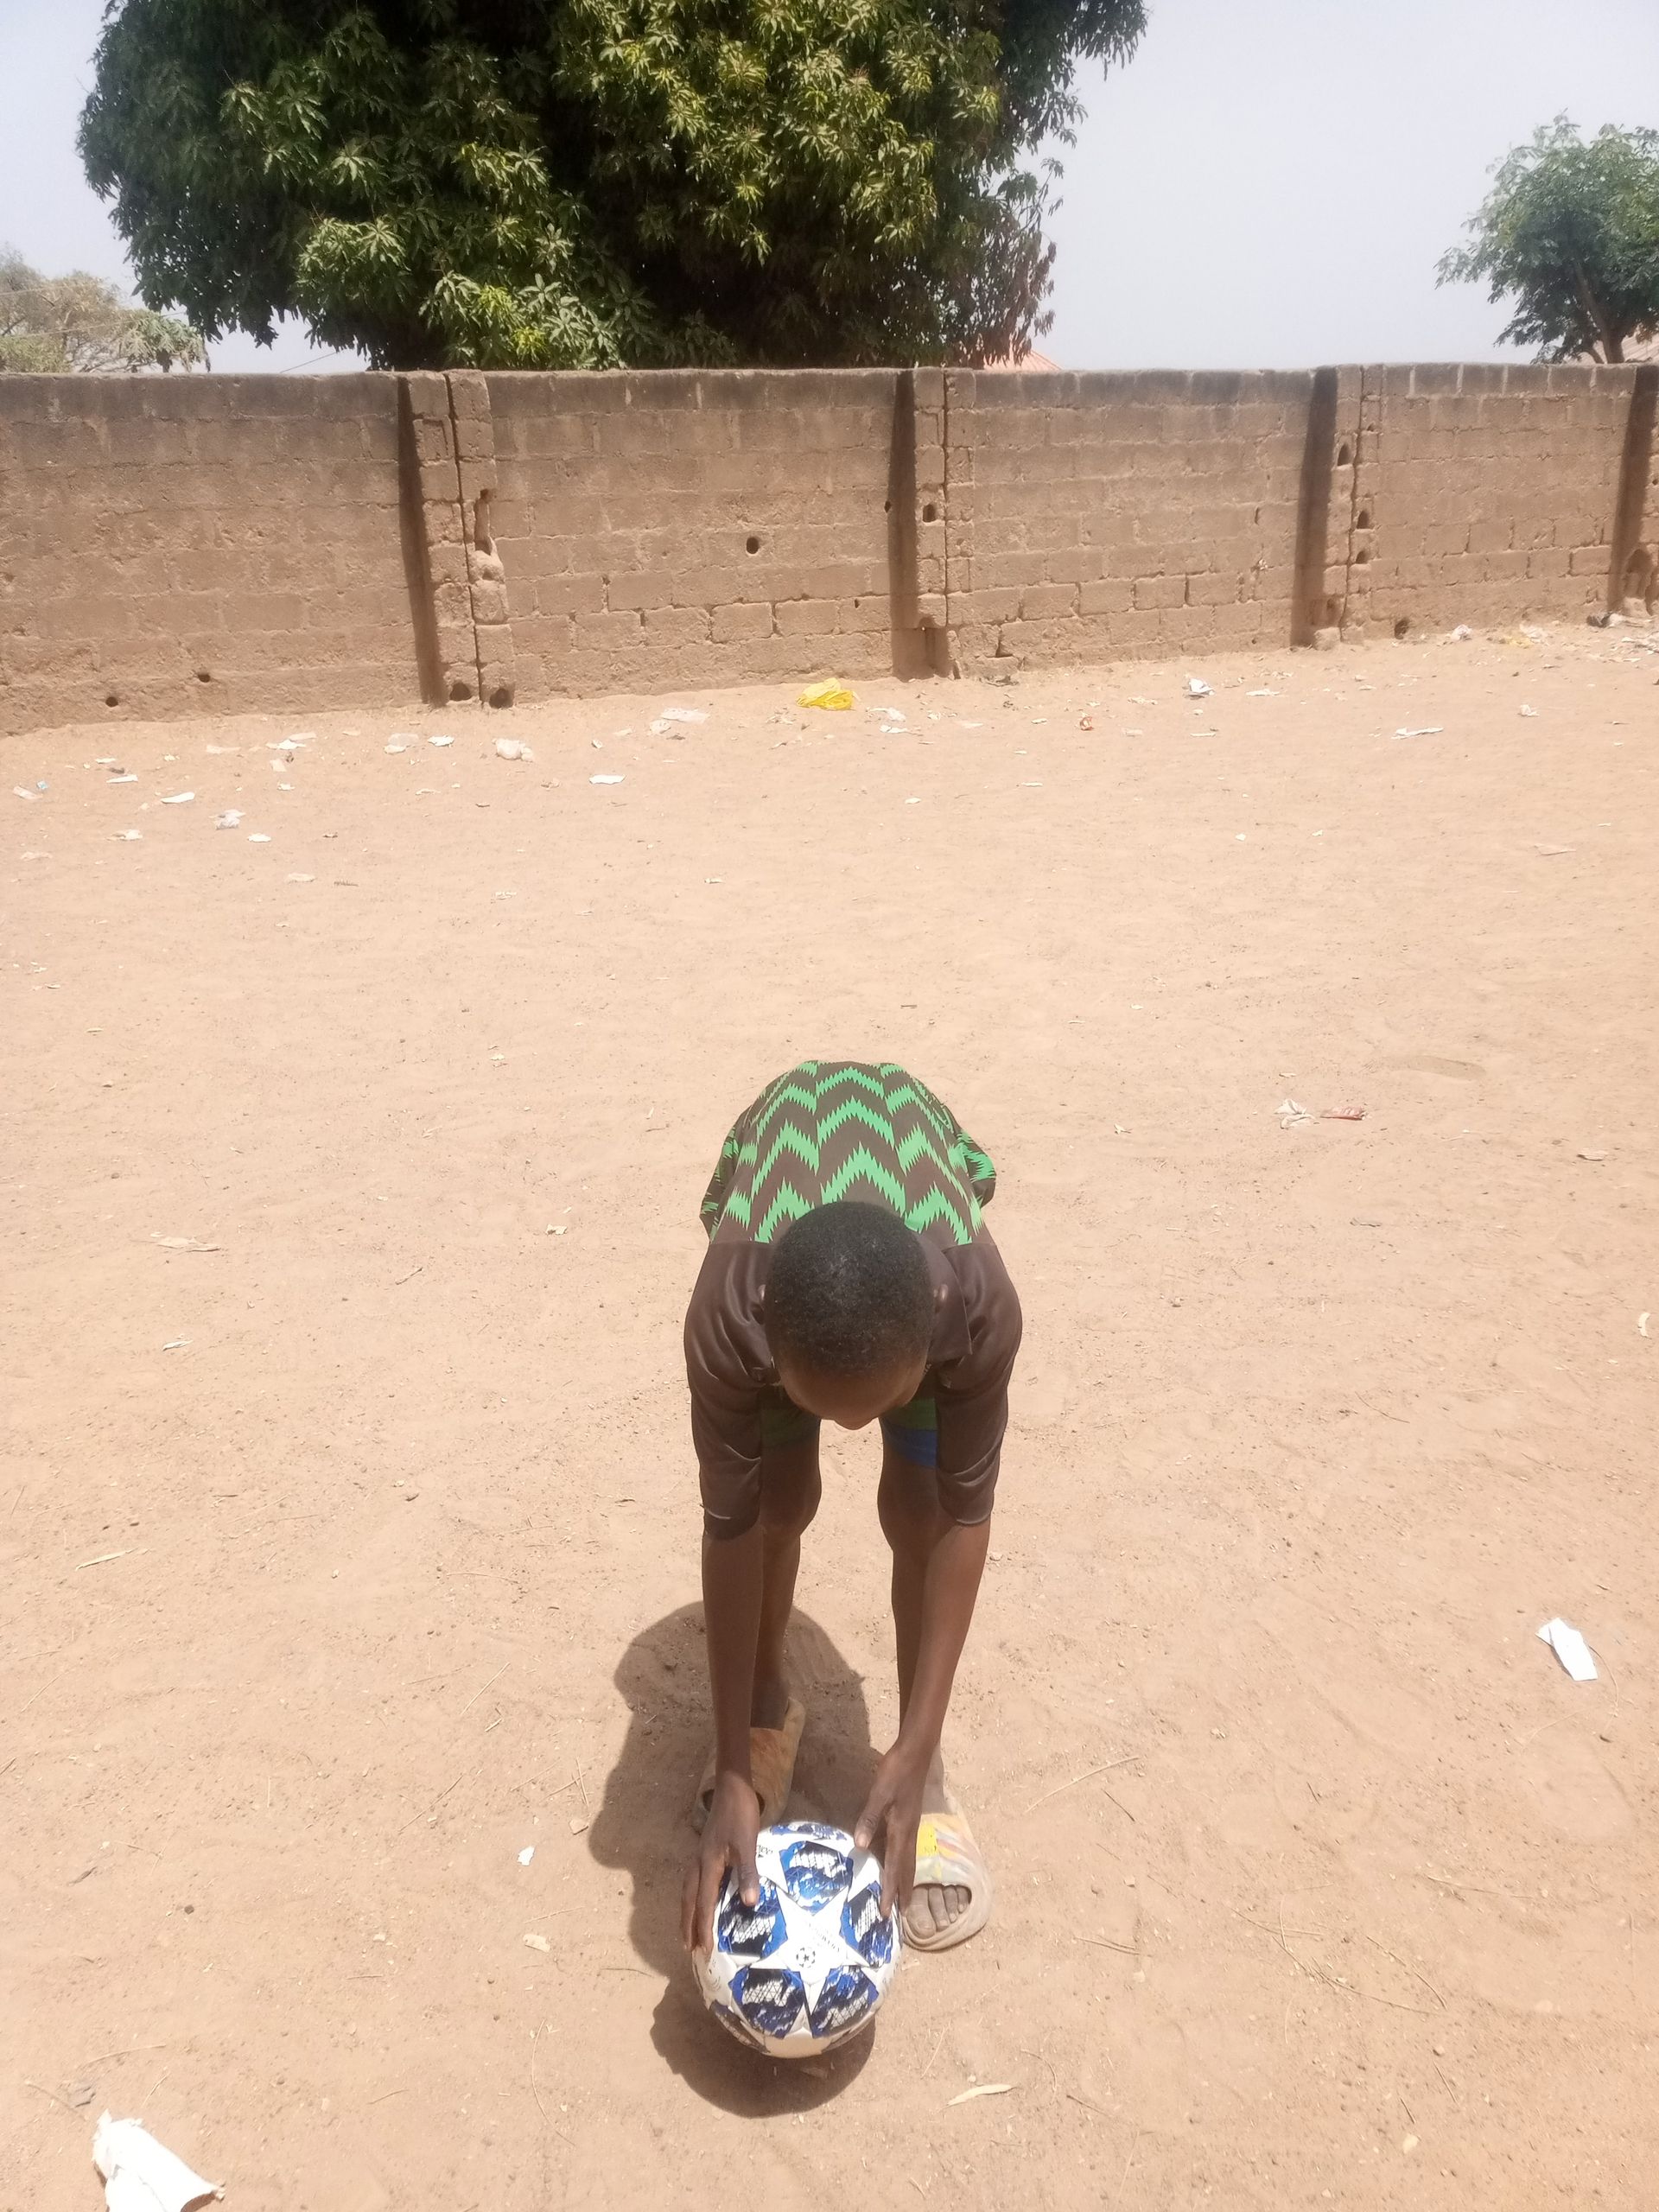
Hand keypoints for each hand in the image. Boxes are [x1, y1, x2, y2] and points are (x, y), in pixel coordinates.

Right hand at [681, 1770, 759, 1954]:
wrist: (732, 1788)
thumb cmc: (740, 1815)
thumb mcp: (748, 1844)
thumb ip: (747, 1873)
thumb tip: (749, 1903)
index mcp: (708, 1865)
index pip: (704, 1904)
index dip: (703, 1928)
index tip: (704, 1951)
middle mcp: (698, 1864)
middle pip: (689, 1901)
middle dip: (688, 1926)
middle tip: (688, 1950)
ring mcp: (699, 1857)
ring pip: (688, 1892)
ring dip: (687, 1914)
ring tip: (688, 1932)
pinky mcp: (704, 1851)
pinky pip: (693, 1882)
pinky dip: (693, 1898)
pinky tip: (699, 1900)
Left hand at [854, 1739, 930, 1918]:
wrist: (916, 1751)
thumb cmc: (896, 1771)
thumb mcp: (879, 1793)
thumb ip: (869, 1819)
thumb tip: (860, 1846)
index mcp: (901, 1829)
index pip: (895, 1867)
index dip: (890, 1890)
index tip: (887, 1913)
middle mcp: (909, 1831)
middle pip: (907, 1868)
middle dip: (904, 1891)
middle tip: (902, 1914)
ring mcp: (912, 1824)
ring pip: (909, 1858)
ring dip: (906, 1878)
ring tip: (903, 1896)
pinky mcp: (910, 1816)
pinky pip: (906, 1847)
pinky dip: (903, 1861)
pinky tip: (897, 1861)